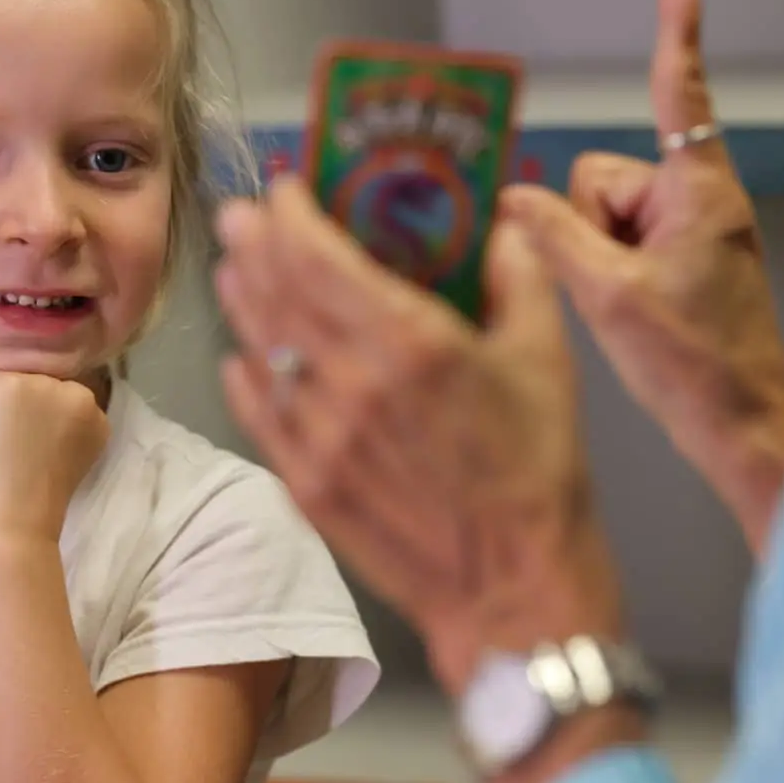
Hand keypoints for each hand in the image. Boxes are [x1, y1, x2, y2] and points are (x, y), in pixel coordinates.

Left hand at [0, 371, 110, 541]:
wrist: (14, 523)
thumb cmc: (31, 508)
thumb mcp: (51, 462)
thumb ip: (45, 437)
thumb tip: (8, 426)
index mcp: (93, 419)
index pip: (48, 405)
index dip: (17, 419)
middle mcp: (75, 394)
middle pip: (24, 392)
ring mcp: (40, 387)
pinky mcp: (4, 386)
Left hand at [213, 180, 625, 693]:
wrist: (512, 592)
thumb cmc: (537, 478)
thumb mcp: (548, 362)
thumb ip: (519, 280)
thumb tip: (505, 227)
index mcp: (412, 344)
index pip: (321, 256)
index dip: (292, 215)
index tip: (287, 191)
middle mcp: (352, 385)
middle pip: (277, 293)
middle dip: (254, 246)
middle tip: (242, 216)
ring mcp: (320, 438)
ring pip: (258, 349)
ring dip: (242, 301)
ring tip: (235, 269)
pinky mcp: (307, 485)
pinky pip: (258, 414)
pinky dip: (245, 376)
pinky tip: (242, 356)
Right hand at [500, 0, 783, 552]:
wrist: (746, 434)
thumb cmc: (698, 370)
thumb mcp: (607, 296)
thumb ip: (553, 235)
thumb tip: (516, 198)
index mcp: (700, 190)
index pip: (680, 89)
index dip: (676, 24)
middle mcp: (704, 200)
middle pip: (603, 178)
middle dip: (591, 227)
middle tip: (620, 290)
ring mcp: (699, 234)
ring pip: (606, 218)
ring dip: (601, 259)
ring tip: (636, 313)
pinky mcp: (691, 264)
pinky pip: (624, 247)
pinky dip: (614, 274)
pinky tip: (638, 319)